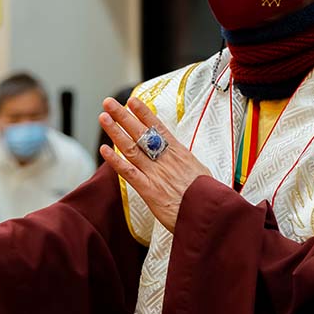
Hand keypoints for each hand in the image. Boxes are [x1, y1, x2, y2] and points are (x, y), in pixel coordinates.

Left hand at [98, 96, 211, 232]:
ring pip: (131, 148)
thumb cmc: (208, 197)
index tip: (132, 101)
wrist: (210, 213)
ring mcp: (156, 173)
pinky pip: (129, 173)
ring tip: (103, 117)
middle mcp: (165, 159)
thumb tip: (183, 159)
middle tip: (109, 103)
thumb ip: (187, 164)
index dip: (143, 113)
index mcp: (180, 153)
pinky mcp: (149, 190)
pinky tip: (104, 150)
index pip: (158, 128)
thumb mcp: (202, 173)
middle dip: (123, 116)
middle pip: (141, 133)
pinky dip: (116, 161)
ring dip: (116, 132)